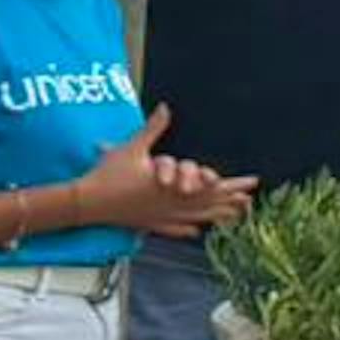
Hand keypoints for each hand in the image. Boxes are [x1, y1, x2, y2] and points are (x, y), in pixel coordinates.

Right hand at [68, 110, 254, 238]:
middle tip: (249, 201)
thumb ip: (153, 129)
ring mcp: (162, 217)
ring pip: (197, 218)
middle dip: (231, 201)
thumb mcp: (132, 148)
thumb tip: (165, 108)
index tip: (251, 182)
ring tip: (233, 217)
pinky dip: (188, 229)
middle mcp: (172, 204)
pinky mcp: (150, 224)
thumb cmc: (108, 176)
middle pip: (209, 204)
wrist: (87, 202)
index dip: (233, 184)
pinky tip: (196, 231)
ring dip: (216, 217)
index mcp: (173, 185)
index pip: (212, 185)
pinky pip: (175, 229)